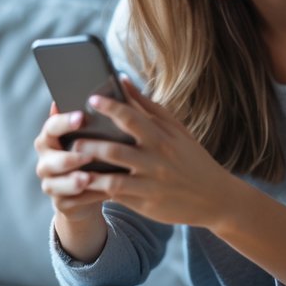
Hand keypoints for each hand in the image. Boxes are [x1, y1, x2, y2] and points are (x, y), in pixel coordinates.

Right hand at [34, 103, 109, 238]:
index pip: (52, 126)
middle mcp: (46, 159)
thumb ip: (99, 116)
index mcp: (51, 137)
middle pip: (51, 158)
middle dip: (69, 157)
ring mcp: (50, 182)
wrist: (90, 190)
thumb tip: (119, 83)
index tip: (82, 116)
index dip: (65, 122)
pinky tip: (101, 194)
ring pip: (57, 182)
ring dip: (73, 181)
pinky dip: (85, 198)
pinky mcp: (60, 202)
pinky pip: (70, 201)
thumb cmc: (95, 155)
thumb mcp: (96, 137)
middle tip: (87, 155)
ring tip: (88, 178)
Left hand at [74, 77, 238, 228]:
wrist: (215, 197)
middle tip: (70, 140)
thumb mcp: (176, 130)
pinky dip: (99, 190)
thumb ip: (147, 106)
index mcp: (163, 138)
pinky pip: (117, 198)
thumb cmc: (191, 158)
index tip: (90, 99)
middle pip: (115, 150)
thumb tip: (122, 80)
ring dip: (89, 170)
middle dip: (89, 144)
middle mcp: (156, 161)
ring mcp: (150, 185)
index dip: (110, 107)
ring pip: (112, 178)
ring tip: (71, 163)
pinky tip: (84, 184)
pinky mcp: (146, 205)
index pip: (132, 118)